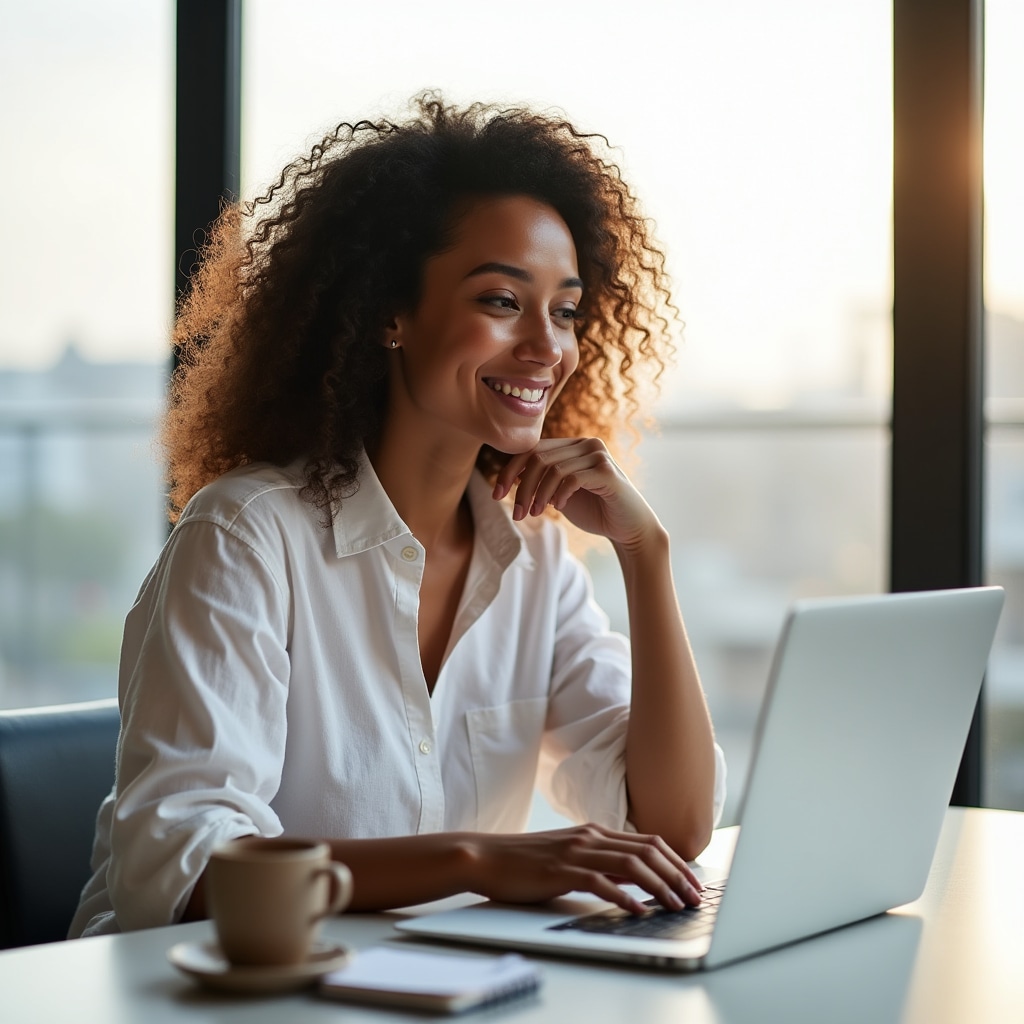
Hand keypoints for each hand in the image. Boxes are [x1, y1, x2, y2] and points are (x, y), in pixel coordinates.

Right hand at [465, 823, 702, 913]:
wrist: (487, 856)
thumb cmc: (527, 862)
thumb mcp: (570, 857)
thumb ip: (601, 863)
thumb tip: (636, 879)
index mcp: (595, 832)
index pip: (648, 842)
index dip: (676, 862)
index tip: (693, 883)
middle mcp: (590, 837)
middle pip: (647, 851)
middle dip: (677, 875)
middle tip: (695, 898)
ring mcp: (576, 851)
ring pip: (630, 864)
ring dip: (659, 886)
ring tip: (675, 905)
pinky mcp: (561, 870)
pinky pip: (600, 882)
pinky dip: (623, 897)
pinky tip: (638, 910)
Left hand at [493, 438, 661, 549]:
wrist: (628, 528)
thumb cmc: (594, 511)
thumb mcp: (559, 494)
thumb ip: (541, 481)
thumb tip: (511, 475)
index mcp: (573, 445)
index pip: (533, 449)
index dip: (510, 470)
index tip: (497, 494)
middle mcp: (586, 444)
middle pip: (538, 458)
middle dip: (521, 487)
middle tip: (517, 513)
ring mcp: (599, 455)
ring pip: (552, 468)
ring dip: (537, 494)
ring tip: (534, 514)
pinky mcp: (607, 472)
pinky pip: (571, 478)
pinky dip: (559, 494)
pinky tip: (558, 508)